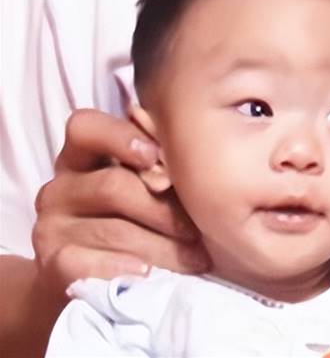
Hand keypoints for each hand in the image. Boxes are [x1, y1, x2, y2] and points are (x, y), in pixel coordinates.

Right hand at [31, 109, 208, 293]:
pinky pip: (87, 263)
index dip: (121, 136)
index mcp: (81, 157)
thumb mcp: (143, 190)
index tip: (157, 156)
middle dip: (166, 211)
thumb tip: (194, 168)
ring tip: (194, 259)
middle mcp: (60, 187)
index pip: (85, 127)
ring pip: (113, 230)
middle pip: (114, 185)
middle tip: (198, 231)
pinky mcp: (50, 264)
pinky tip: (149, 274)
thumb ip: (158, 170)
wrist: (86, 283)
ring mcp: (50, 226)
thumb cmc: (131, 224)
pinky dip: (124, 269)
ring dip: (163, 247)